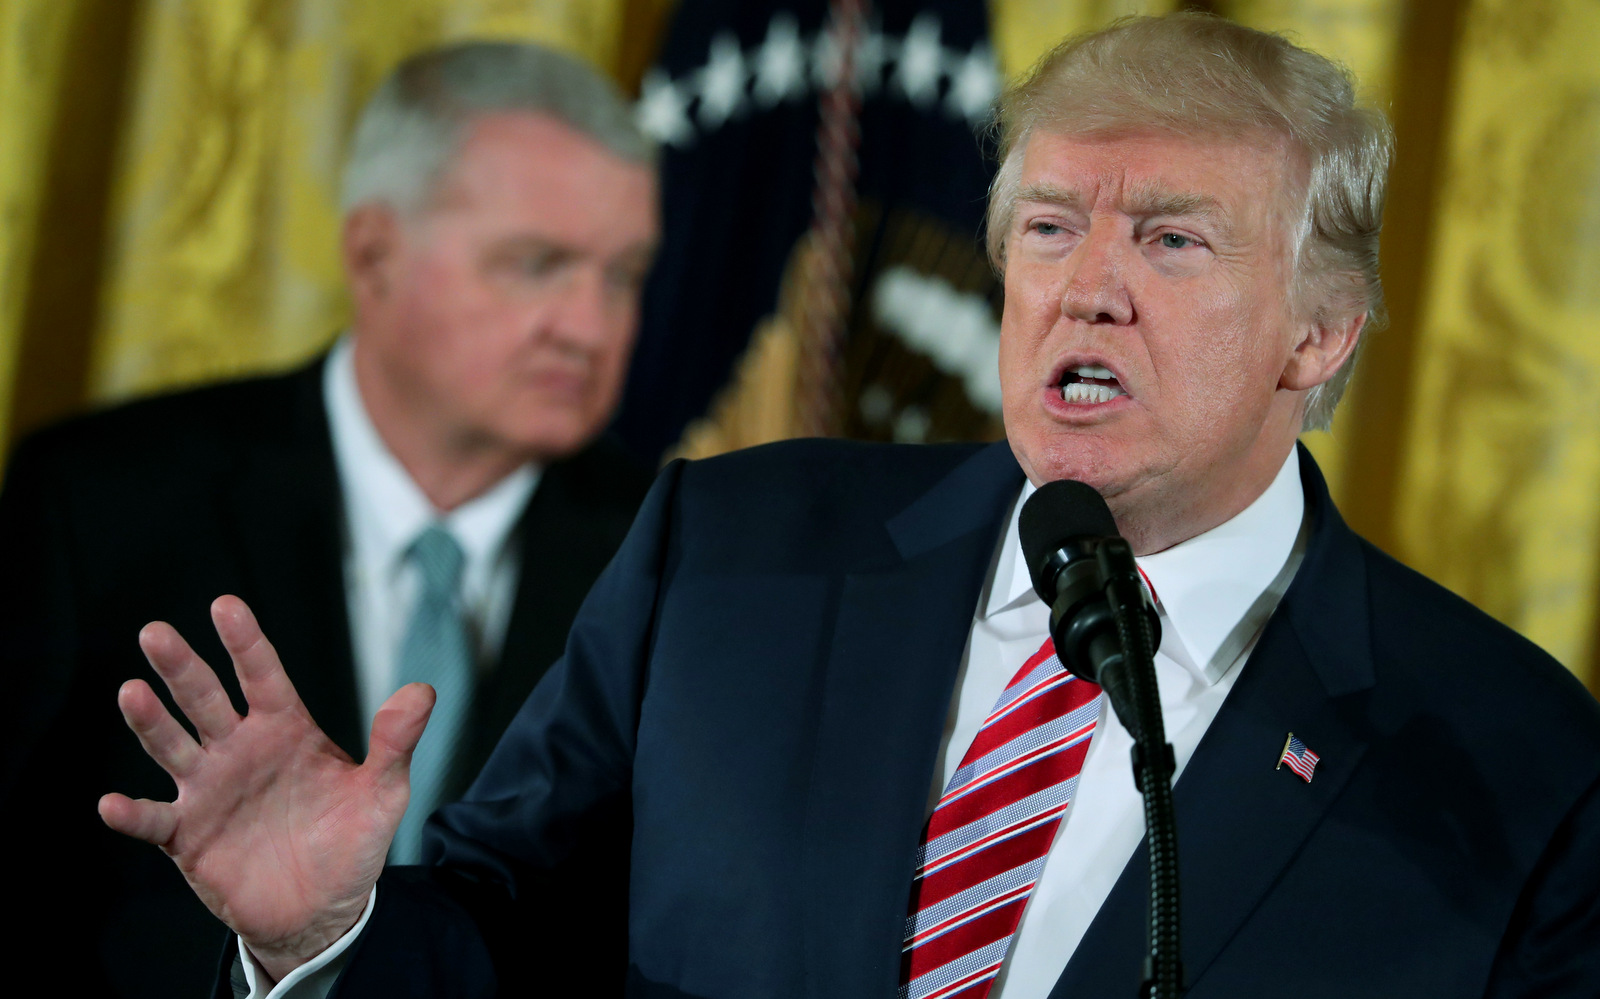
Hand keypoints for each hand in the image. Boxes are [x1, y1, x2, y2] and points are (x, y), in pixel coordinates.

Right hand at [98, 595, 433, 982]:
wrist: (322, 910)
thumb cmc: (350, 841)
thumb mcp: (383, 792)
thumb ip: (395, 742)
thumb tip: (423, 691)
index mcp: (285, 729)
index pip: (262, 676)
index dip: (245, 642)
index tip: (226, 605)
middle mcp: (239, 750)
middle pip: (204, 700)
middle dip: (182, 667)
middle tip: (155, 633)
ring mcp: (209, 790)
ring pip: (172, 747)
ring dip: (150, 722)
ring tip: (132, 693)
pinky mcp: (188, 836)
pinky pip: (154, 821)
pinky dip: (132, 814)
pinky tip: (111, 804)